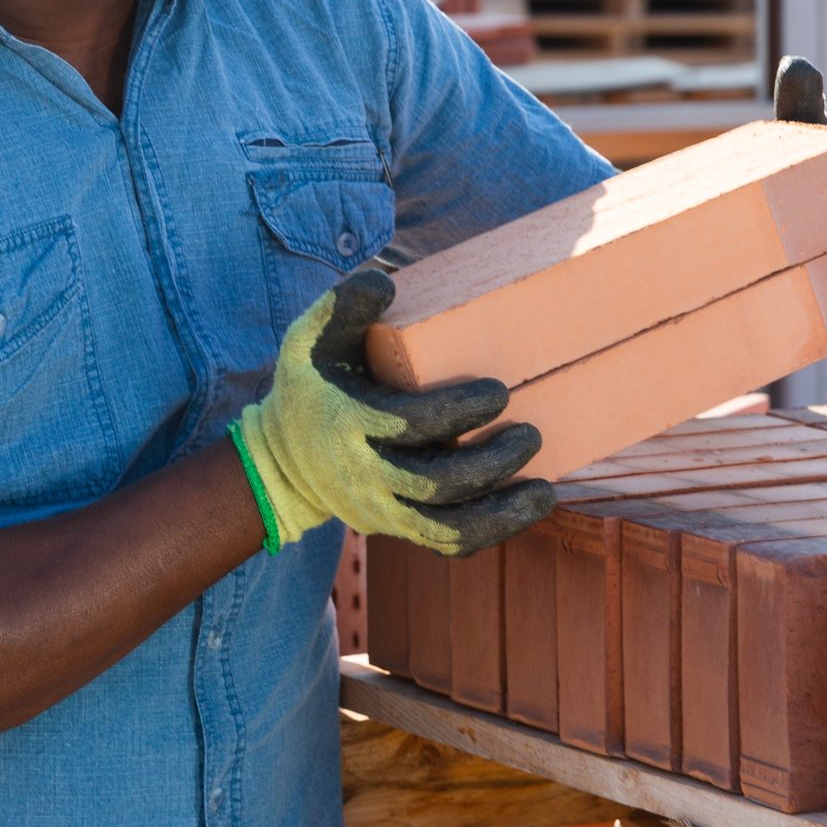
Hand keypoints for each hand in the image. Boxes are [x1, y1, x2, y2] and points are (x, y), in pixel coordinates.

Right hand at [231, 271, 554, 557]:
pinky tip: (525, 509)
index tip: (498, 390)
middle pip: (435, 484)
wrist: (281, 464)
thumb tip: (387, 281)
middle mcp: (362, 476)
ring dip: (501, 514)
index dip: (459, 413)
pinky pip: (446, 544)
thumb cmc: (311, 387)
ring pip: (445, 528)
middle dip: (491, 464)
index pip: (409, 426)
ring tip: (544, 489)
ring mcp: (379, 511)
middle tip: (530, 433)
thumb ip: (342, 304)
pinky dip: (491, 533)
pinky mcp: (395, 529)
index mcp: (346, 424)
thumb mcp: (307, 340)